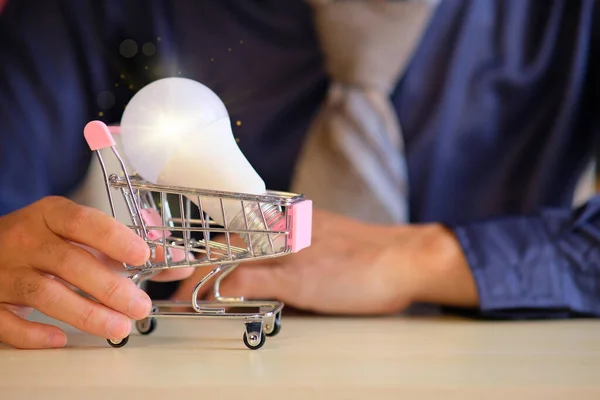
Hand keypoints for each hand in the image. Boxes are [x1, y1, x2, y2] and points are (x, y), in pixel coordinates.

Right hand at [0, 196, 179, 348]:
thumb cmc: (46, 240)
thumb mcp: (82, 233)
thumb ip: (128, 248)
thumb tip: (175, 263)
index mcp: (51, 215)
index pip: (82, 222)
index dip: (113, 238)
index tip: (141, 255)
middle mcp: (27, 240)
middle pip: (69, 262)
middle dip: (110, 287)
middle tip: (140, 306)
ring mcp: (5, 271)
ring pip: (44, 293)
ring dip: (86, 314)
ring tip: (120, 327)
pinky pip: (7, 321)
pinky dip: (34, 334)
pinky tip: (60, 339)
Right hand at [170, 209, 478, 314]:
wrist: (406, 263)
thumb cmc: (360, 268)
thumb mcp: (300, 282)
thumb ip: (254, 280)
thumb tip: (214, 286)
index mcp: (274, 226)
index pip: (219, 251)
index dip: (195, 276)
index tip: (181, 298)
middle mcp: (282, 225)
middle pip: (231, 250)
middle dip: (208, 274)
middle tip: (193, 299)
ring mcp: (298, 235)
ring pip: (251, 253)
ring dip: (231, 274)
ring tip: (215, 295)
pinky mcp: (313, 245)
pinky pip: (273, 257)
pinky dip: (258, 273)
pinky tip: (257, 285)